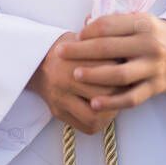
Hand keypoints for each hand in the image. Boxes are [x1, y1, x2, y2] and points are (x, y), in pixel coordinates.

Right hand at [27, 17, 125, 134]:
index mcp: (72, 56)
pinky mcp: (58, 112)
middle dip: (120, 90)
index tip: (129, 67)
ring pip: (95, 114)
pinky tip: (105, 111)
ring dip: (110, 110)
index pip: (108, 66)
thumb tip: (130, 54)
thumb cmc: (67, 48)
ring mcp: (60, 98)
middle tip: (128, 87)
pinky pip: (85, 126)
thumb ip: (103, 44)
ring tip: (116, 102)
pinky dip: (100, 121)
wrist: (35, 61)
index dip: (123, 68)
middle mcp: (64, 78)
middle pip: (104, 91)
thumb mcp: (82, 39)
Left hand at [57, 11, 165, 111]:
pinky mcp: (156, 87)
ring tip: (75, 75)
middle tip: (60, 53)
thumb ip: (116, 22)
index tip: (73, 36)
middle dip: (80, 51)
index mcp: (143, 23)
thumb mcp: (141, 21)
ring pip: (119, 74)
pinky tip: (94, 103)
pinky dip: (112, 102)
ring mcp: (153, 67)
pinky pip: (131, 97)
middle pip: (108, 48)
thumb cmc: (156, 35)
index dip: (87, 31)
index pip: (108, 25)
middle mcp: (149, 44)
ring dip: (94, 75)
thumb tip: (85, 22)